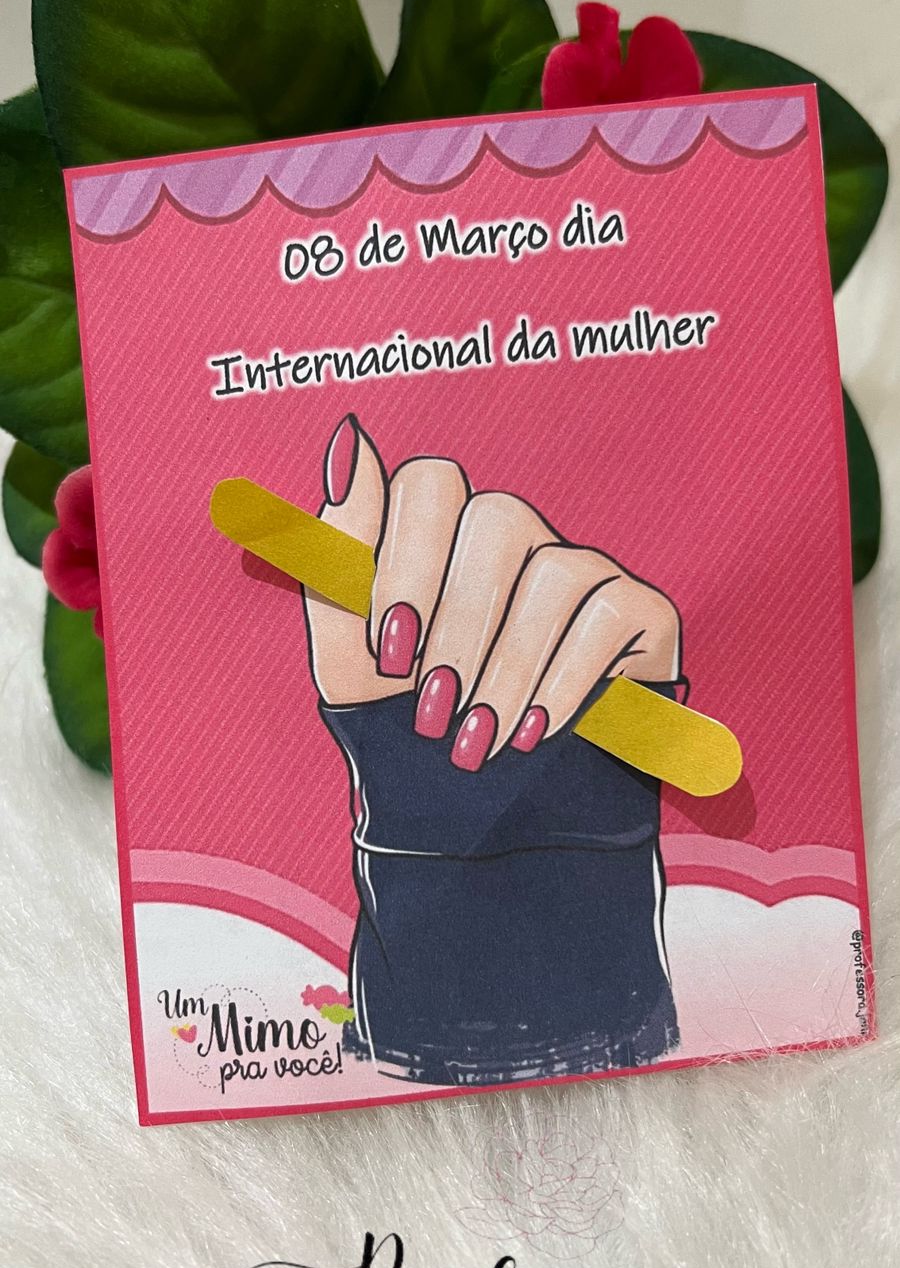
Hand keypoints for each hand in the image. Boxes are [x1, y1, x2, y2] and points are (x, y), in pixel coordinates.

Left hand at [304, 416, 680, 770]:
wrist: (482, 830)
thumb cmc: (410, 735)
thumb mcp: (349, 658)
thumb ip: (337, 556)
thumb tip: (346, 438)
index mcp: (441, 537)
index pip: (431, 484)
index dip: (406, 562)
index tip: (387, 653)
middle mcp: (514, 539)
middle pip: (495, 518)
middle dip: (455, 625)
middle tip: (430, 707)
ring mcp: (579, 568)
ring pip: (550, 570)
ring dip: (504, 670)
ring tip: (477, 741)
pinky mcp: (639, 609)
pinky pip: (604, 613)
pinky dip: (559, 681)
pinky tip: (535, 733)